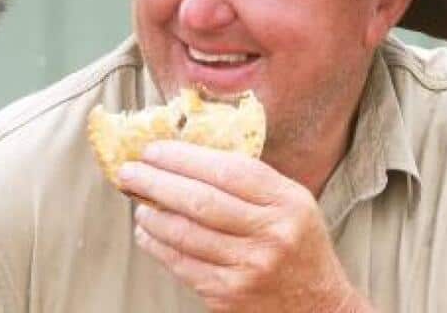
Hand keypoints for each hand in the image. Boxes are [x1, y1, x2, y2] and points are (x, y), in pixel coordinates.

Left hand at [117, 141, 369, 312]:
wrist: (318, 307)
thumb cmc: (296, 243)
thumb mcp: (290, 202)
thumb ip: (248, 179)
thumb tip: (184, 152)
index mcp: (287, 202)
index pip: (229, 170)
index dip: (185, 157)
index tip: (154, 149)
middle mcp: (271, 235)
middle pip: (201, 201)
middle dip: (156, 182)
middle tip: (129, 171)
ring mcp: (249, 268)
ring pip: (184, 235)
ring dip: (151, 215)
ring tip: (137, 202)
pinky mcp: (228, 295)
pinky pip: (181, 264)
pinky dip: (157, 245)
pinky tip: (147, 232)